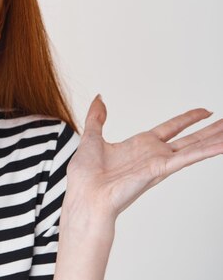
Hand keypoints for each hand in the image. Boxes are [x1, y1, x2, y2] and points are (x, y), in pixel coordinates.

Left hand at [65, 95, 222, 219]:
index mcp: (140, 146)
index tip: (205, 111)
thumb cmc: (85, 175)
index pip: (171, 128)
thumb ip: (97, 118)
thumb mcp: (91, 137)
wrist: (84, 194)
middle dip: (211, 131)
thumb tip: (99, 98)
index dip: (187, 119)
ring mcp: (158, 163)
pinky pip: (186, 158)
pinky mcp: (158, 170)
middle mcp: (153, 155)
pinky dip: (206, 151)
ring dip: (214, 140)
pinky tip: (222, 144)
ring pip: (194, 148)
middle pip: (190, 139)